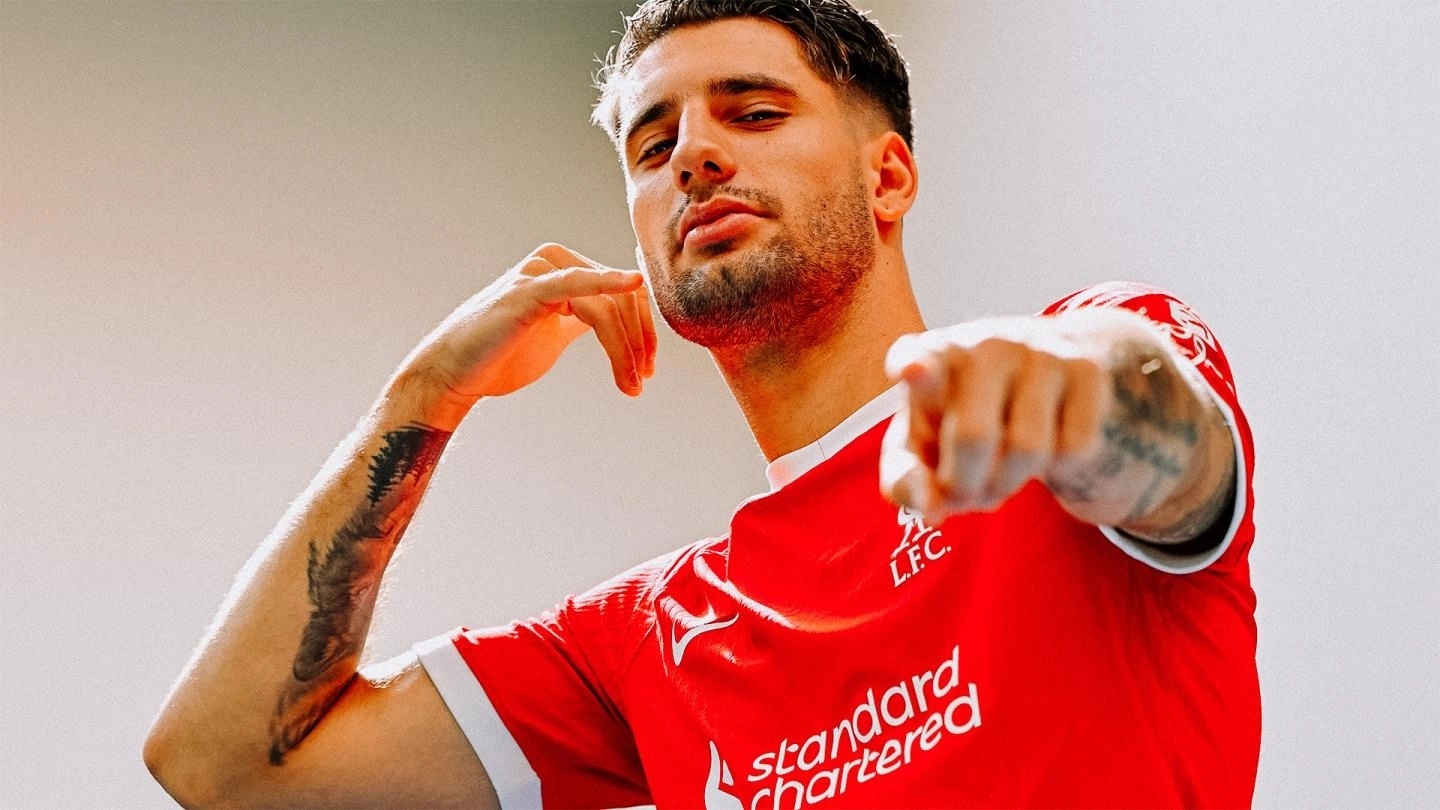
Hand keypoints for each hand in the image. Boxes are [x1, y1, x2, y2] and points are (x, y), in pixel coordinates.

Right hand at [397, 243, 656, 416]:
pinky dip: (606, 282)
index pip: (625, 293)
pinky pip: (575, 284)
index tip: (647, 370)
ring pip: (606, 306)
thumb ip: (588, 319)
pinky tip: (631, 282)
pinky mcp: (528, 290)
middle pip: (622, 298)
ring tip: (629, 385)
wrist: (454, 374)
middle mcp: (556, 261)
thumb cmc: (502, 356)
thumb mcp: (557, 333)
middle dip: (639, 342)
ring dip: (624, 348)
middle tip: (640, 381)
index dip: (645, 331)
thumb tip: (626, 324)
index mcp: (567, 269)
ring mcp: (540, 272)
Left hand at [880, 309, 1231, 541]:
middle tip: (965, 496)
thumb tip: (931, 507)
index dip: (913, 365)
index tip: (914, 370)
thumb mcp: (920, 448)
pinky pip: (1076, 447)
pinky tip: (1045, 449)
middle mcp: (983, 344)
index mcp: (932, 356)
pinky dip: (1058, 469)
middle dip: (967, 487)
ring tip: (999, 475)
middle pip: (975, 437)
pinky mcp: (1086, 369)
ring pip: (1028, 449)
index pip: (917, 356)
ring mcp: (1038, 351)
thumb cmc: (960, 418)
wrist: (1043, 379)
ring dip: (1009, 484)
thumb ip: (905, 481)